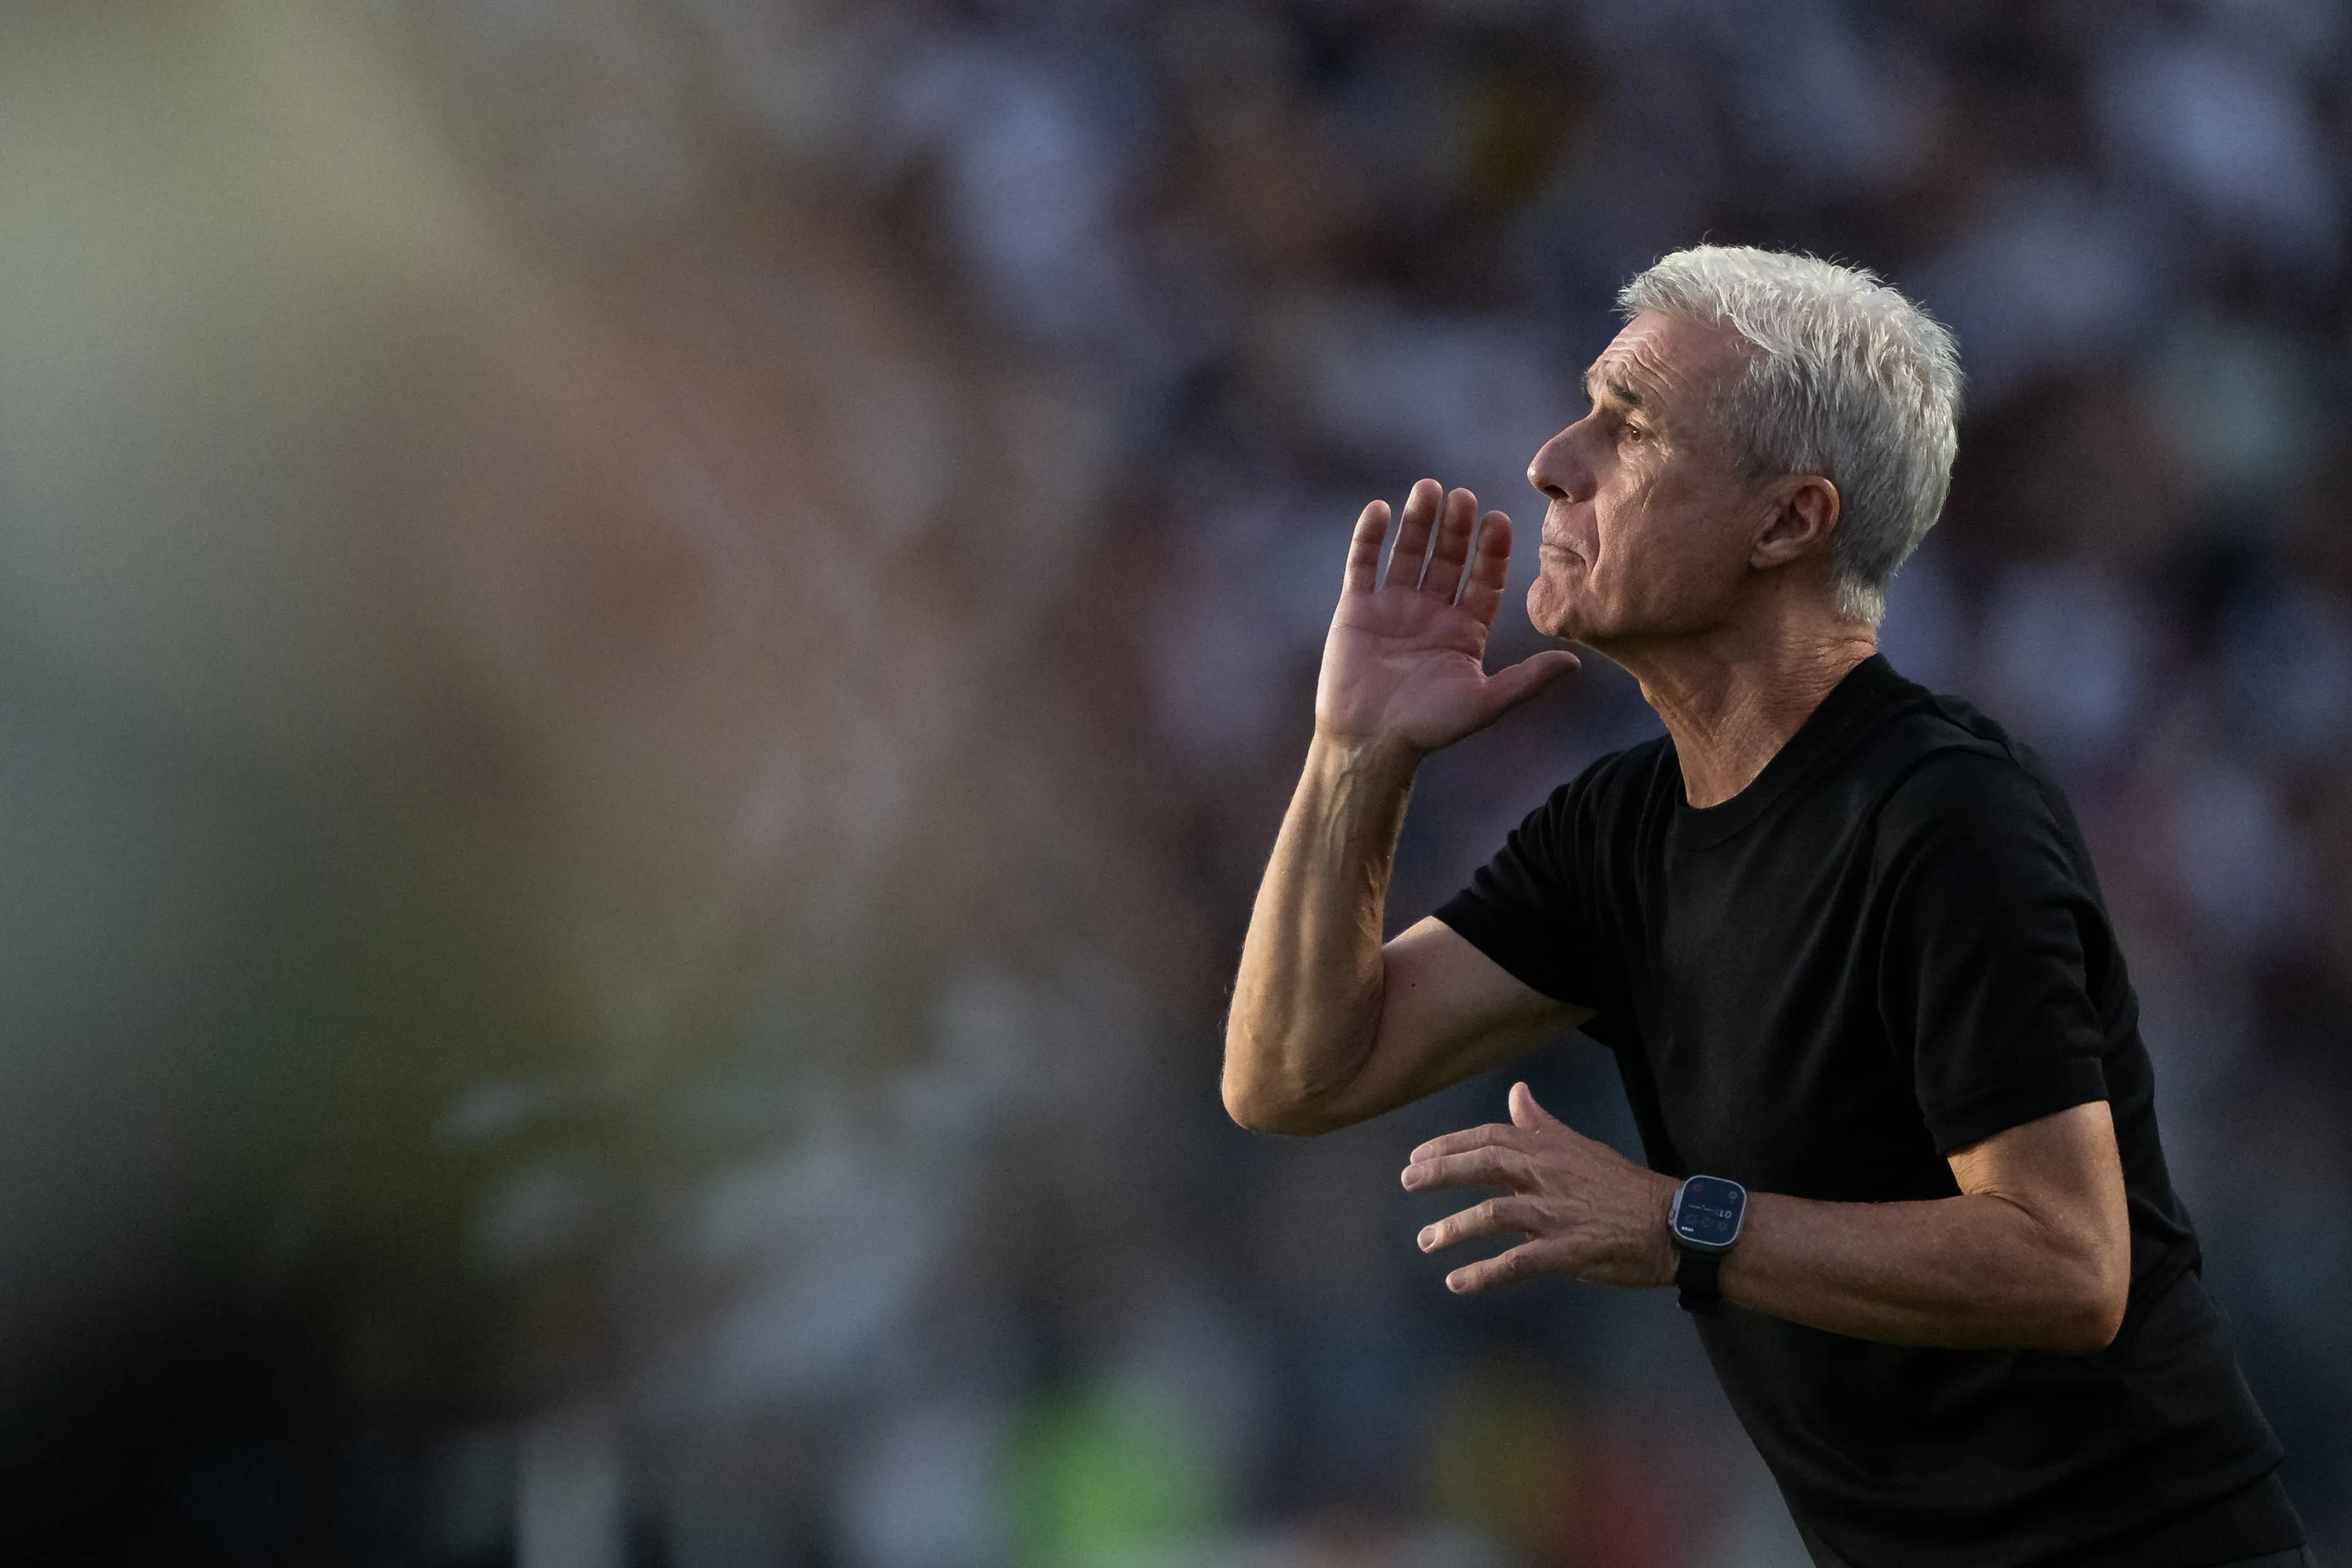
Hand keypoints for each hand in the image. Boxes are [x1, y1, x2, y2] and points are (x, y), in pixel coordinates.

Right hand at [1315, 480, 1577, 759]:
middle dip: (1456, 529)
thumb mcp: (1484, 703)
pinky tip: (1380, 509)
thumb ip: (1527, 679)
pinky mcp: (1356, 607)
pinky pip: (1363, 564)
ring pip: (1408, 553)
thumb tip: (1575, 662)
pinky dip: (1369, 537)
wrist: (1368, 743)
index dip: (1492, 551)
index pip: (1485, 579)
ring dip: (1418, 522)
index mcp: (1465, 629)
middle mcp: (1433, 611)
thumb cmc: (1428, 728)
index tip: (1498, 520)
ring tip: (1428, 489)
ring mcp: (1393, 606)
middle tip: (1463, 497)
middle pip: (1449, 558)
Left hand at [1401, 1082, 1679, 1292]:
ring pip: (1495, 1213)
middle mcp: (1548, 1175)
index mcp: (1550, 1150)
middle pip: (1485, 1164)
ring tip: (1426, 1241)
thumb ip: (1541, 1124)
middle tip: (1407, 1182)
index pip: (1491, 1136)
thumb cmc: (1623, 1186)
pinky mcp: (1569, 1251)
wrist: (1673, 1224)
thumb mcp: (1580, 1145)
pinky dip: (1484, 1274)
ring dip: (1455, 1227)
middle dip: (1441, 1172)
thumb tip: (1517, 1091)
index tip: (1416, 1155)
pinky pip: (1518, 1263)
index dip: (1450, 1144)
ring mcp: (1557, 1214)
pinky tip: (1457, 1283)